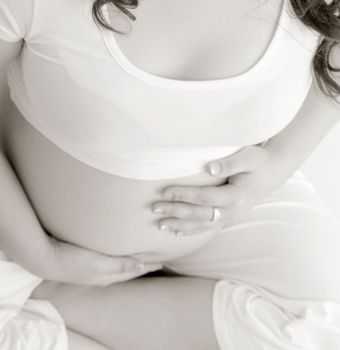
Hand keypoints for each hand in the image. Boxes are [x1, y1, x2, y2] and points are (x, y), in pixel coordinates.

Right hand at [40, 237, 162, 285]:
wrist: (44, 258)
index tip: (163, 260)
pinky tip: (120, 250)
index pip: (133, 271)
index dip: (148, 265)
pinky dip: (120, 256)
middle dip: (144, 264)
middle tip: (158, 257)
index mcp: (107, 275)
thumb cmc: (71, 260)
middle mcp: (103, 273)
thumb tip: (141, 267)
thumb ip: (119, 265)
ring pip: (120, 264)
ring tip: (144, 254)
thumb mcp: (97, 263)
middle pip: (128, 269)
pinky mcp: (87, 259)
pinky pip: (110, 259)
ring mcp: (94, 267)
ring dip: (133, 260)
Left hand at [151, 144, 289, 235]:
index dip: (184, 195)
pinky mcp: (227, 216)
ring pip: (201, 225)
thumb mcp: (248, 157)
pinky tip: (176, 232)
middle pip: (199, 214)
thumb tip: (210, 168)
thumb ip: (229, 163)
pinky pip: (207, 227)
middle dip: (175, 212)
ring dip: (180, 226)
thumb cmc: (258, 162)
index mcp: (236, 196)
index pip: (204, 198)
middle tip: (154, 208)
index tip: (165, 191)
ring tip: (159, 225)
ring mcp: (230, 216)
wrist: (272, 173)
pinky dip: (191, 231)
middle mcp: (232, 210)